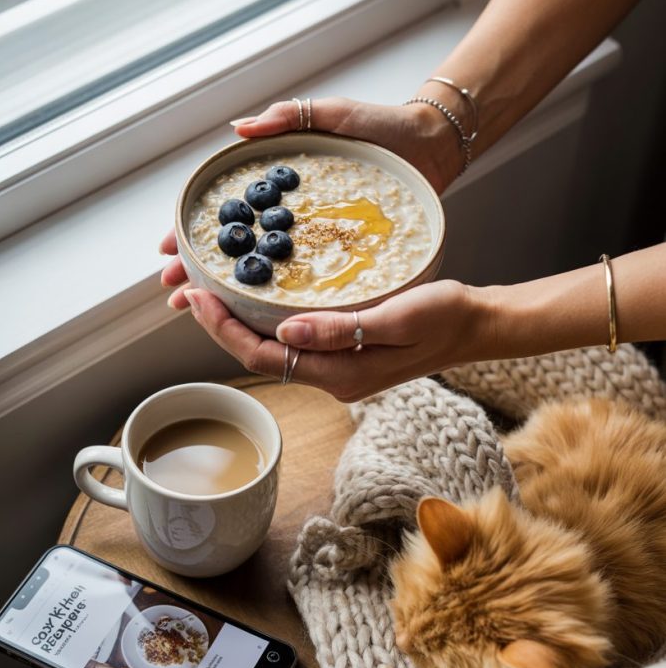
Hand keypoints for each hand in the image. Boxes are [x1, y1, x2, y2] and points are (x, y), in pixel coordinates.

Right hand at [160, 96, 461, 307]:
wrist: (431, 149)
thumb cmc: (381, 128)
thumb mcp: (331, 115)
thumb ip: (288, 117)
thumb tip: (238, 128)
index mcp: (280, 187)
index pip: (225, 212)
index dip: (193, 231)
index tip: (168, 251)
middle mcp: (289, 217)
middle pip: (233, 248)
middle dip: (199, 271)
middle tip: (174, 294)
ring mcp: (312, 239)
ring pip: (259, 272)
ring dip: (226, 293)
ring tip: (199, 312)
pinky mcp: (339, 255)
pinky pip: (300, 281)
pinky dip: (274, 300)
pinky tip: (257, 316)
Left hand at [180, 280, 483, 401]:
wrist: (476, 325)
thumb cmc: (444, 317)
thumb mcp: (396, 318)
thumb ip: (342, 329)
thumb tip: (287, 330)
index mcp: (342, 373)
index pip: (267, 355)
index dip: (226, 330)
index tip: (200, 298)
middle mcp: (335, 377)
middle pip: (262, 355)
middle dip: (221, 326)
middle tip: (190, 290)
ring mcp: (340, 368)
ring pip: (276, 348)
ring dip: (241, 323)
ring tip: (211, 292)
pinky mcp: (347, 353)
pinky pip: (296, 340)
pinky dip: (268, 319)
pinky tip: (256, 299)